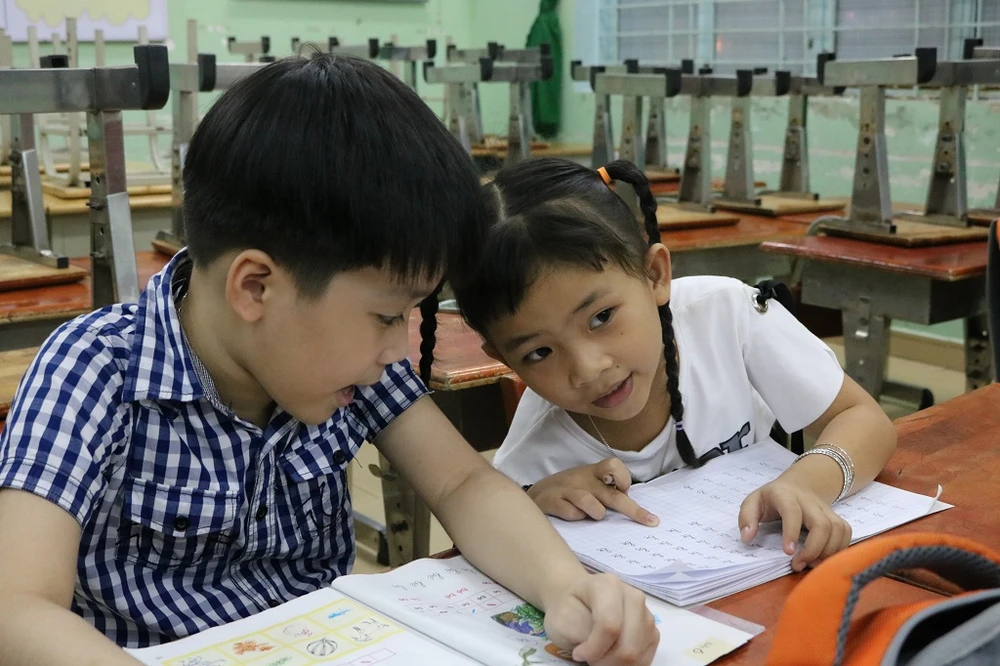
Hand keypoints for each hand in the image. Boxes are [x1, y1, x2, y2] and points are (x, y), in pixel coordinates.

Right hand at [526, 459, 658, 525]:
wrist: (534, 496)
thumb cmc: (567, 492)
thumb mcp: (587, 484)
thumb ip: (605, 492)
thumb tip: (630, 506)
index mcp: (592, 473)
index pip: (613, 465)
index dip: (623, 478)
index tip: (625, 491)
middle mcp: (582, 479)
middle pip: (611, 494)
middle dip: (633, 510)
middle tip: (649, 521)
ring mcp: (566, 490)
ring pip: (590, 503)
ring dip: (597, 513)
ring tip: (593, 516)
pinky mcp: (552, 501)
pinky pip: (571, 513)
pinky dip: (575, 517)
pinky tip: (572, 517)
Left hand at [543, 572, 658, 665]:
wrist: (579, 603)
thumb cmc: (569, 609)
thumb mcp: (562, 617)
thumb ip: (580, 631)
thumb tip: (598, 649)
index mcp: (609, 585)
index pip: (610, 625)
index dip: (594, 649)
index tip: (578, 654)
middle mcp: (634, 597)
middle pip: (628, 644)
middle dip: (606, 661)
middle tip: (589, 659)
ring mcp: (646, 615)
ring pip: (638, 655)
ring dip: (616, 664)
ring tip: (599, 656)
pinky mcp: (652, 632)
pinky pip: (645, 659)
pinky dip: (627, 665)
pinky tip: (611, 658)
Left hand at [738, 480, 851, 570]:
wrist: (799, 485)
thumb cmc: (772, 499)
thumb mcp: (753, 502)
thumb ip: (746, 518)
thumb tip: (747, 537)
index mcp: (785, 495)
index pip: (792, 512)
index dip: (792, 532)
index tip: (788, 553)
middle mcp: (809, 502)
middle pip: (821, 524)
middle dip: (813, 549)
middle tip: (798, 565)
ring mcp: (825, 509)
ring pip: (837, 529)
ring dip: (828, 551)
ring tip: (812, 565)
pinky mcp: (836, 517)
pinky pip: (846, 532)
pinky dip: (840, 548)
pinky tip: (825, 559)